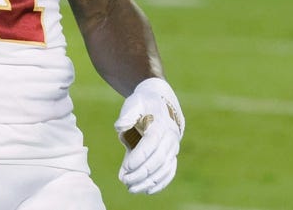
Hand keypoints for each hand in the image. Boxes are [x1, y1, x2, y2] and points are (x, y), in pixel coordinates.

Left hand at [114, 77, 183, 193]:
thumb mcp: (134, 102)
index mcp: (159, 125)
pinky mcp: (172, 155)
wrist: (161, 102)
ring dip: (149, 182)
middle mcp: (169, 138)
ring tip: (131, 189)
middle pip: (158, 160)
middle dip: (141, 173)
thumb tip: (119, 127)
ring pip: (164, 169)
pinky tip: (147, 190)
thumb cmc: (143, 104)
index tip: (125, 169)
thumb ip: (126, 114)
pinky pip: (170, 172)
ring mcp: (173, 148)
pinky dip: (160, 183)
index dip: (138, 158)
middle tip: (125, 181)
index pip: (150, 145)